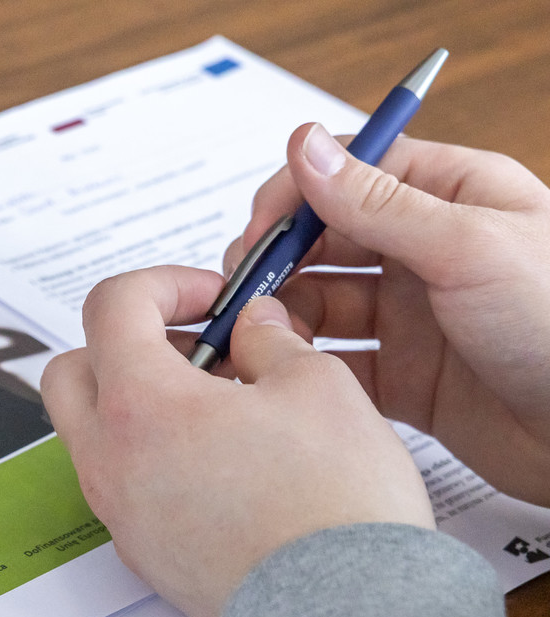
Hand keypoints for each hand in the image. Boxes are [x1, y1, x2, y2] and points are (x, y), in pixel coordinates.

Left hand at [40, 267, 433, 616]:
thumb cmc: (332, 503)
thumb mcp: (319, 386)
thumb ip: (272, 340)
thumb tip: (251, 327)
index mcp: (139, 405)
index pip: (109, 307)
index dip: (163, 284)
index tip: (214, 297)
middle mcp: (108, 460)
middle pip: (73, 372)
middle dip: (125, 343)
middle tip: (199, 346)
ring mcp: (118, 513)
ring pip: (95, 433)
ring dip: (141, 402)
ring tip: (224, 406)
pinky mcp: (141, 554)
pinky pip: (124, 484)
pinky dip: (155, 455)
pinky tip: (225, 461)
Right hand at [229, 125, 549, 503]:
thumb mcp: (466, 247)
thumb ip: (378, 203)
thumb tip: (306, 147)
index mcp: (454, 198)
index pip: (354, 173)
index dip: (297, 197)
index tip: (258, 233)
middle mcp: (428, 253)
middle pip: (325, 241)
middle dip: (276, 263)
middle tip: (238, 293)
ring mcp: (414, 317)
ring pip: (320, 305)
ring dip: (280, 316)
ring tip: (254, 340)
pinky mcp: (405, 380)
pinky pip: (334, 366)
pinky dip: (300, 369)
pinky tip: (278, 376)